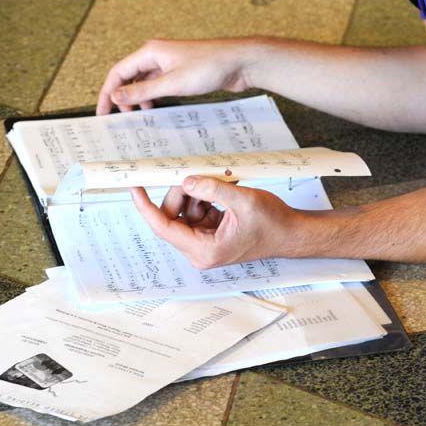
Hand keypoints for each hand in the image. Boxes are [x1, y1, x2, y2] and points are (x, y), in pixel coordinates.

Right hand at [96, 38, 257, 113]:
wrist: (240, 63)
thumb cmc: (210, 66)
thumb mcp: (172, 83)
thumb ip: (142, 91)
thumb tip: (116, 95)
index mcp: (151, 52)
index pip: (119, 72)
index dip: (108, 92)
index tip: (104, 112)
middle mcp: (158, 55)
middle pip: (130, 77)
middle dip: (124, 97)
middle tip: (124, 119)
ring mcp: (170, 64)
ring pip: (145, 83)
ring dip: (140, 99)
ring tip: (141, 117)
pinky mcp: (182, 73)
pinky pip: (160, 86)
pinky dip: (155, 98)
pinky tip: (157, 111)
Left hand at [129, 177, 306, 267]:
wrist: (291, 233)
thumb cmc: (272, 223)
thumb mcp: (242, 200)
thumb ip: (211, 189)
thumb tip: (186, 180)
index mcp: (204, 250)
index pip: (164, 227)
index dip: (146, 206)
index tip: (134, 188)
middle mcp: (200, 250)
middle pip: (173, 215)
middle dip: (183, 192)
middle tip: (198, 175)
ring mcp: (205, 242)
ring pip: (185, 210)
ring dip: (197, 193)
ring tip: (220, 183)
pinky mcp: (211, 233)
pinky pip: (197, 210)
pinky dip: (205, 196)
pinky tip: (222, 190)